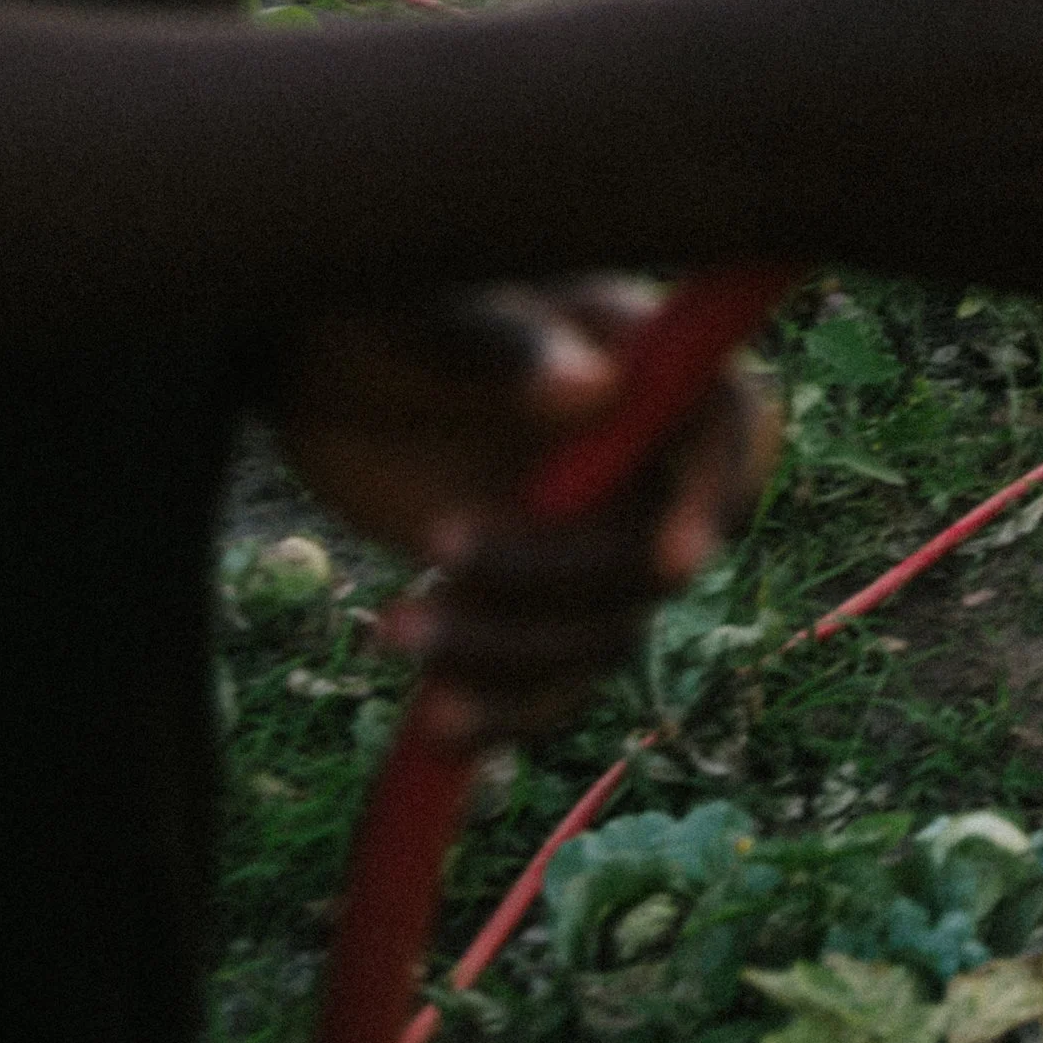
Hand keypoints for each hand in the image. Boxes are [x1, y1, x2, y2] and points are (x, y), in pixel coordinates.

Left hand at [266, 283, 776, 744]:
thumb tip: (589, 388)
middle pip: (660, 554)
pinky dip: (504, 713)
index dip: (716, 493)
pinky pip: (555, 685)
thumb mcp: (419, 320)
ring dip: (507, 655)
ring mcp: (590, 537)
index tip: (673, 559)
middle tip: (440, 543)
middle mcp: (633, 457)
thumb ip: (500, 343)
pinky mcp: (540, 604)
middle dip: (561, 578)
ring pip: (602, 635)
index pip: (725, 425)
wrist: (317, 386)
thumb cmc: (375, 320)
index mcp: (634, 362)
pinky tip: (437, 722)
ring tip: (394, 627)